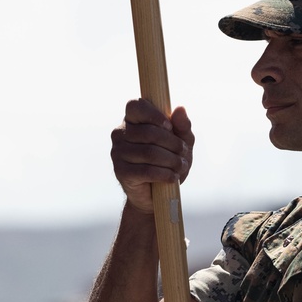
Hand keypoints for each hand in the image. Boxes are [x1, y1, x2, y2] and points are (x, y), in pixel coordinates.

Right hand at [111, 99, 192, 214]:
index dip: (154, 114)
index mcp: (132, 120)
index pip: (135, 106)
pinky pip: (146, 170)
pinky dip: (164, 174)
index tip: (170, 127)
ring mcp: (117, 153)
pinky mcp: (120, 172)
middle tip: (183, 153)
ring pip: (149, 152)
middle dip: (172, 143)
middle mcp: (120, 134)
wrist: (156, 195)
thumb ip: (182, 126)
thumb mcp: (181, 142)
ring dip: (172, 161)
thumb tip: (180, 109)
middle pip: (148, 132)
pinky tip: (173, 177)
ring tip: (181, 167)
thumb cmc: (169, 162)